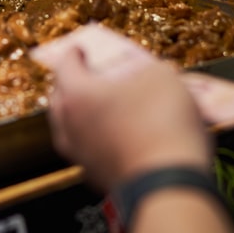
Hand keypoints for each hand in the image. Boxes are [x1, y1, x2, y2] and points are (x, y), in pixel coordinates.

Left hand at [46, 44, 210, 191]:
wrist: (170, 183)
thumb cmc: (161, 123)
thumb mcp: (160, 75)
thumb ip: (146, 69)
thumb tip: (147, 73)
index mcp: (75, 94)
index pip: (65, 65)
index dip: (74, 53)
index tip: (79, 49)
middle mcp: (69, 127)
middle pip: (63, 99)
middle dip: (75, 84)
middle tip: (91, 75)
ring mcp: (81, 157)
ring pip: (76, 129)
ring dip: (88, 115)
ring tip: (111, 106)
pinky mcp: (98, 179)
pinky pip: (94, 151)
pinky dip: (102, 139)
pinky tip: (124, 135)